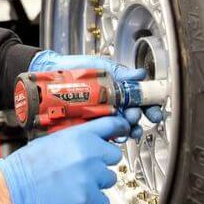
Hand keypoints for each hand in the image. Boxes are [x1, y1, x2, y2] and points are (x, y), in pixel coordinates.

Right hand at [0, 116, 128, 203]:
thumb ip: (74, 140)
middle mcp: (88, 154)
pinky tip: (77, 199)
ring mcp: (90, 177)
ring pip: (110, 180)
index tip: (123, 131)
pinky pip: (103, 201)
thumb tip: (89, 141)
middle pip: (114, 156)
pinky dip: (93, 203)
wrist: (12, 189)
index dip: (120, 129)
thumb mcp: (50, 141)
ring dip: (97, 184)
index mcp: (79, 136)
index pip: (112, 125)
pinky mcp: (88, 199)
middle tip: (85, 169)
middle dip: (102, 163)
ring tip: (76, 186)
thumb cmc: (25, 166)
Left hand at [28, 50, 162, 138]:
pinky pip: (102, 135)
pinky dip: (111, 137)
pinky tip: (114, 135)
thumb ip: (120, 72)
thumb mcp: (99, 67)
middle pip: (133, 117)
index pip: (140, 101)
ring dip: (129, 130)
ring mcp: (100, 117)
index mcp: (118, 91)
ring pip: (121, 128)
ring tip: (128, 127)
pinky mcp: (86, 125)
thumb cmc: (74, 68)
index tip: (154, 112)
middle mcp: (112, 105)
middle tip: (135, 116)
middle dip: (139, 118)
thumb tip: (140, 75)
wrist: (49, 73)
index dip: (150, 107)